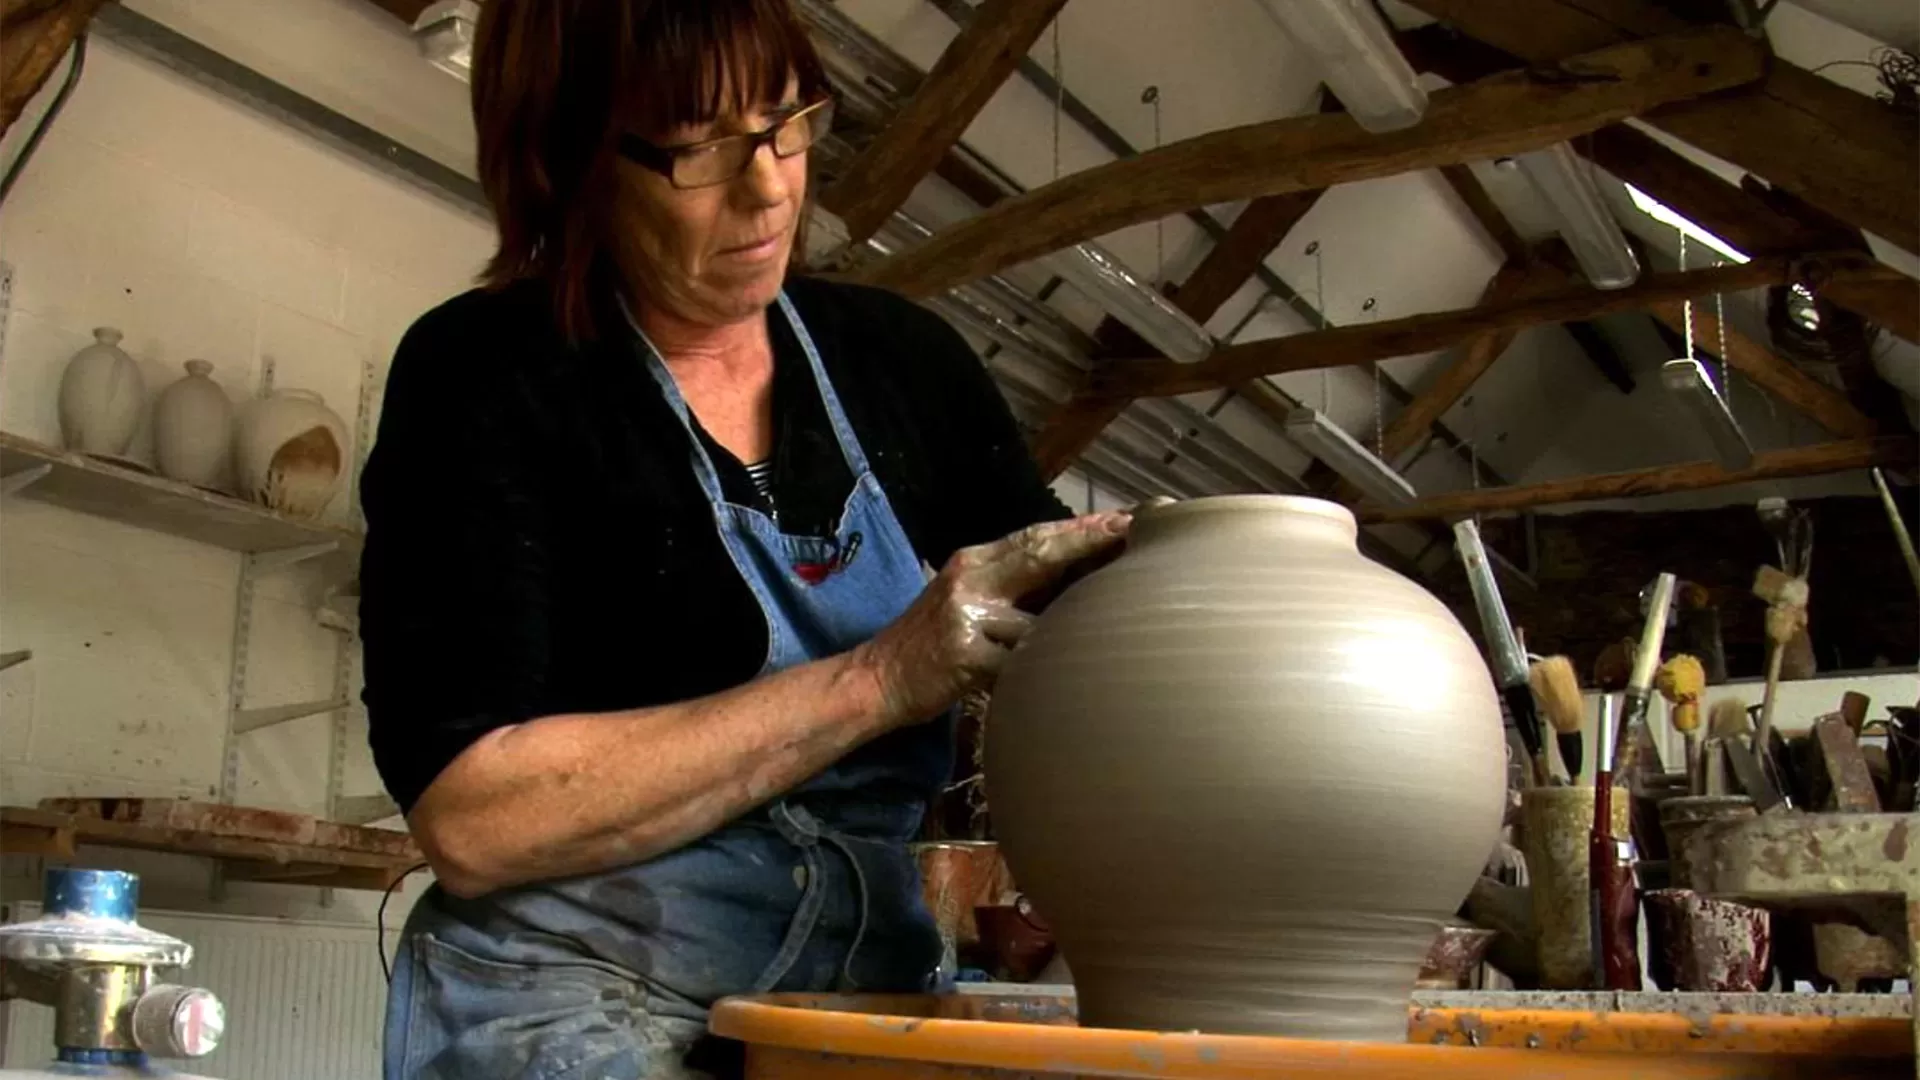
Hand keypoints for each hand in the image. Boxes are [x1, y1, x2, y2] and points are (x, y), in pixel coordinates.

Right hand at [853, 513, 1131, 725]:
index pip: (1033, 537)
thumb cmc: (930, 641)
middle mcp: (970, 580)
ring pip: (1038, 619)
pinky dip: (1045, 667)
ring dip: (1075, 622)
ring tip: (1118, 619)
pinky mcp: (966, 657)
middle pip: (1037, 555)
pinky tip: (1073, 672)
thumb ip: (1010, 585)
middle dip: (1088, 543)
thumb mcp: (965, 598)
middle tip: (1130, 535)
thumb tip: (1077, 576)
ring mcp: (967, 618)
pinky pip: (1020, 662)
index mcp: (973, 562)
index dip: (1079, 529)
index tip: (1123, 520)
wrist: (878, 677)